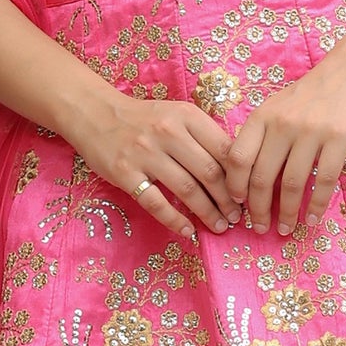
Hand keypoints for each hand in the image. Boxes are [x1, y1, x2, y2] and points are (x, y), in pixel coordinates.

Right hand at [65, 84, 237, 240]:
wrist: (95, 113)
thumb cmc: (144, 118)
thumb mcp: (177, 115)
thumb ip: (204, 136)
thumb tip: (237, 170)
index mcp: (187, 116)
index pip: (225, 150)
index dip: (241, 176)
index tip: (249, 194)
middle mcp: (168, 132)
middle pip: (209, 172)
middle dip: (229, 200)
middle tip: (238, 217)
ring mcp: (145, 153)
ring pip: (187, 189)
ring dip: (208, 213)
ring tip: (220, 226)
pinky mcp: (125, 173)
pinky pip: (156, 202)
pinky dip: (175, 220)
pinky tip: (187, 231)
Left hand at [226, 47, 345, 235]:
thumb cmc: (309, 95)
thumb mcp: (275, 108)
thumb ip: (259, 137)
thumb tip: (244, 180)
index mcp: (262, 117)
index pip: (238, 158)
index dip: (234, 186)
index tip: (237, 204)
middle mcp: (282, 124)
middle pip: (261, 177)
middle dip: (258, 210)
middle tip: (259, 228)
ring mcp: (311, 132)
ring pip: (291, 184)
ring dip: (287, 213)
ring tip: (286, 229)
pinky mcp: (338, 139)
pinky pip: (323, 181)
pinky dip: (316, 205)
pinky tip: (312, 219)